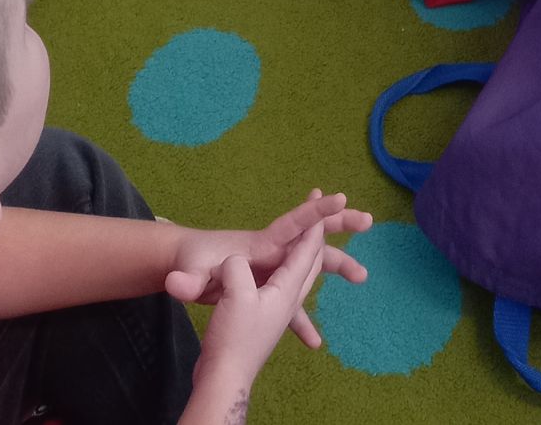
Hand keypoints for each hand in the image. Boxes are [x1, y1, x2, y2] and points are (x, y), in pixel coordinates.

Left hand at [167, 192, 370, 349]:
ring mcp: (270, 268)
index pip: (293, 224)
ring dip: (336, 266)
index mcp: (261, 245)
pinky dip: (305, 318)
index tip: (340, 197)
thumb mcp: (188, 273)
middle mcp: (271, 252)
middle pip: (312, 236)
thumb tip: (172, 284)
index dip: (316, 211)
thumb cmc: (189, 263)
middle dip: (340, 224)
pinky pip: (294, 299)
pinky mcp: (265, 286)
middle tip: (368, 219)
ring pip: (311, 265)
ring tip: (362, 275)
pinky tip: (313, 342)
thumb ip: (186, 279)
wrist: (183, 266)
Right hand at [184, 229, 324, 419]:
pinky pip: (282, 289)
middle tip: (330, 212)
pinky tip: (278, 280)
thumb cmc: (234, 336)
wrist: (223, 378)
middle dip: (320, 237)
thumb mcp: (235, 295)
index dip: (315, 223)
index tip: (321, 197)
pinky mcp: (263, 320)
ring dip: (307, 255)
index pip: (307, 250)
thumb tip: (234, 258)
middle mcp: (288, 298)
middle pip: (313, 262)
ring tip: (311, 240)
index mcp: (287, 288)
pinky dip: (287, 274)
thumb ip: (237, 269)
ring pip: (300, 276)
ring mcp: (277, 311)